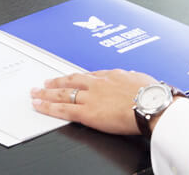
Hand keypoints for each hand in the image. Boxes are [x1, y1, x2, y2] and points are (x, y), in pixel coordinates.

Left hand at [31, 69, 158, 134]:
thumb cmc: (153, 94)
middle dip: (57, 82)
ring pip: (63, 93)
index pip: (90, 76)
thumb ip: (134, 79)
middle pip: (72, 81)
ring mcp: (91, 97)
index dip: (77, 78)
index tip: (70, 78)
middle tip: (44, 82)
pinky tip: (39, 106)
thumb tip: (134, 77)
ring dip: (47, 93)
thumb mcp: (143, 80)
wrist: (152, 104)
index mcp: (113, 75)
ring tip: (35, 93)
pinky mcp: (87, 112)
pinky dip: (49, 107)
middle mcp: (98, 83)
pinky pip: (63, 110)